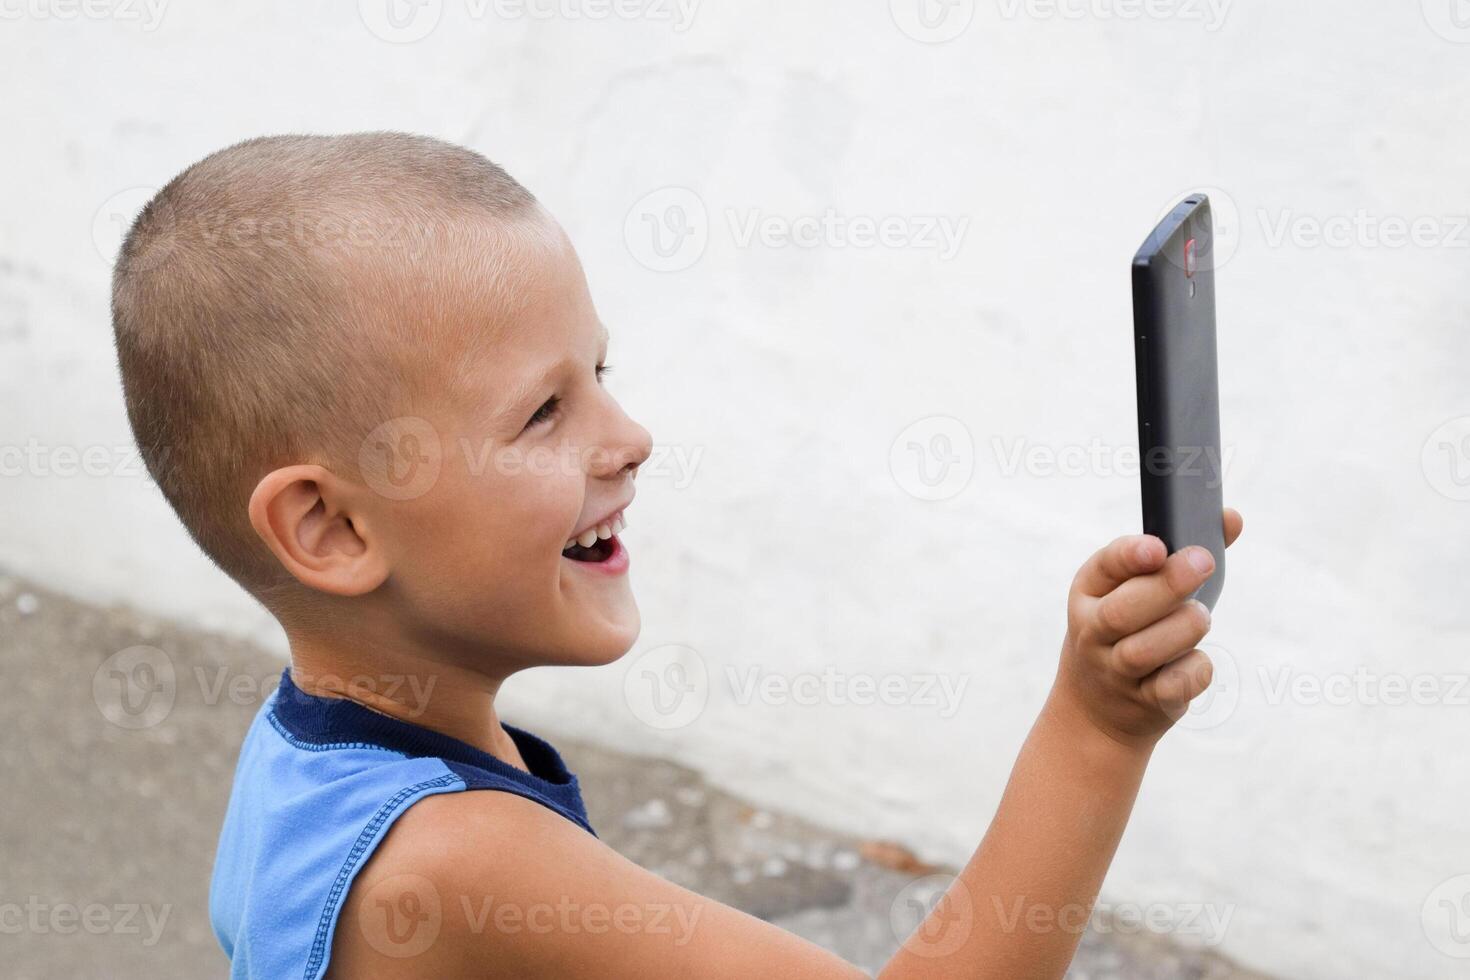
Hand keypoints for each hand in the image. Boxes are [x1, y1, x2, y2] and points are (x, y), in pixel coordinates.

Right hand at [1050, 508, 1243, 749]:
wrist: (1098, 705)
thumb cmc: (1134, 628)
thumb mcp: (1138, 589)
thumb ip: (1182, 554)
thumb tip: (1232, 518)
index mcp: (1089, 591)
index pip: (1104, 567)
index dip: (1130, 556)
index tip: (1159, 546)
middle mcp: (1093, 631)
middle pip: (1122, 613)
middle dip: (1166, 586)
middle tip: (1204, 563)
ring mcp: (1113, 670)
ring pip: (1143, 652)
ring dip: (1182, 629)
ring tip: (1200, 616)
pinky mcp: (1142, 702)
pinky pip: (1172, 687)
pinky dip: (1194, 671)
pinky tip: (1195, 660)